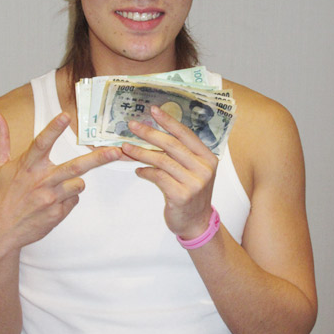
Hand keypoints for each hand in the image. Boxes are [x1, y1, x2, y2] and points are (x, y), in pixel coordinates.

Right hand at [0, 111, 121, 258]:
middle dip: (98, 158)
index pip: (42, 143)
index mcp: (26, 167)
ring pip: (79, 183)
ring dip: (75, 181)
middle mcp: (42, 182)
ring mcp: (51, 199)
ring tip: (58, 185)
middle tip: (116, 151)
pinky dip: (68, 196)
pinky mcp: (58, 213)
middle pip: (75, 166)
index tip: (66, 115)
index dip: (54, 128)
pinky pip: (74, 199)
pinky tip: (53, 200)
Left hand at [121, 105, 217, 239]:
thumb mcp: (194, 170)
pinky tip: (138, 171)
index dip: (168, 120)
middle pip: (172, 144)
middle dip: (149, 133)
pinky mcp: (181, 195)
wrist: (197, 223)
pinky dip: (146, 172)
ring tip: (126, 148)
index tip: (153, 110)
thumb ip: (181, 154)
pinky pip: (158, 177)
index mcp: (207, 157)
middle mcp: (203, 168)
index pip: (185, 134)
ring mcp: (194, 182)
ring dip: (141, 152)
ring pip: (162, 160)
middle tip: (132, 126)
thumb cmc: (192, 193)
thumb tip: (155, 133)